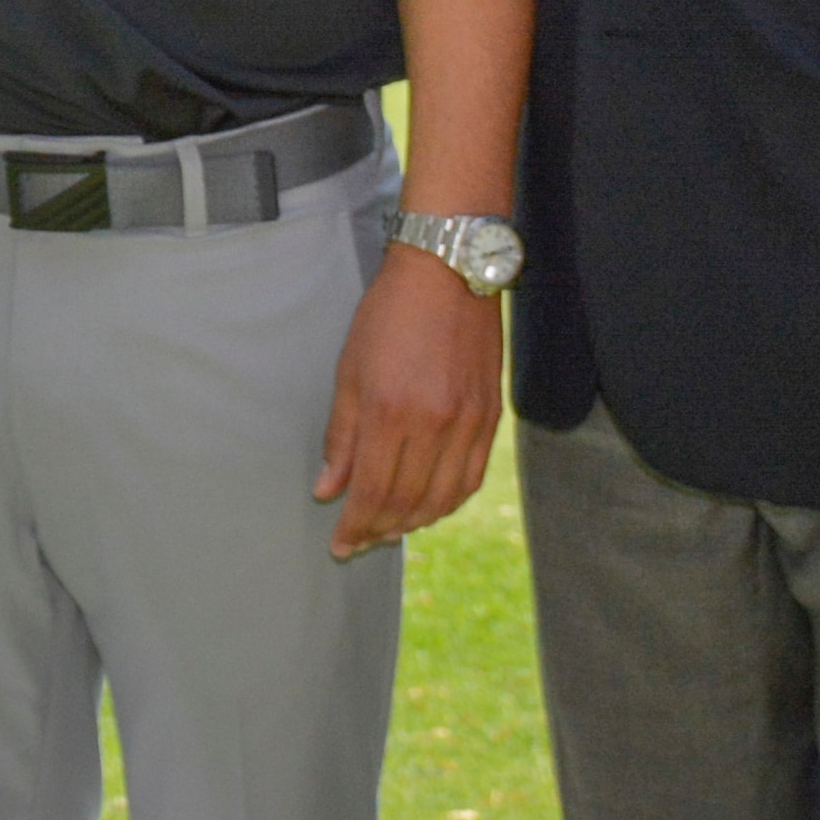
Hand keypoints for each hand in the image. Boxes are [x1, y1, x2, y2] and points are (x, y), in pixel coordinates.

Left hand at [317, 242, 504, 555]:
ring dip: (413, 522)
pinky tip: (429, 505)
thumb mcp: (349, 372)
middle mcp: (433, 426)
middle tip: (361, 542)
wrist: (447, 274)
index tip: (340, 545)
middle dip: (379, 530)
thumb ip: (340, 437)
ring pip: (442, 499)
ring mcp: (467, 424)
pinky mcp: (491, 417)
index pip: (371, 492)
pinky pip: (470, 479)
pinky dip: (448, 501)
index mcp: (389, 413)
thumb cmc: (388, 316)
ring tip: (390, 528)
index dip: (355, 526)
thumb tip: (328, 489)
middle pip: (406, 503)